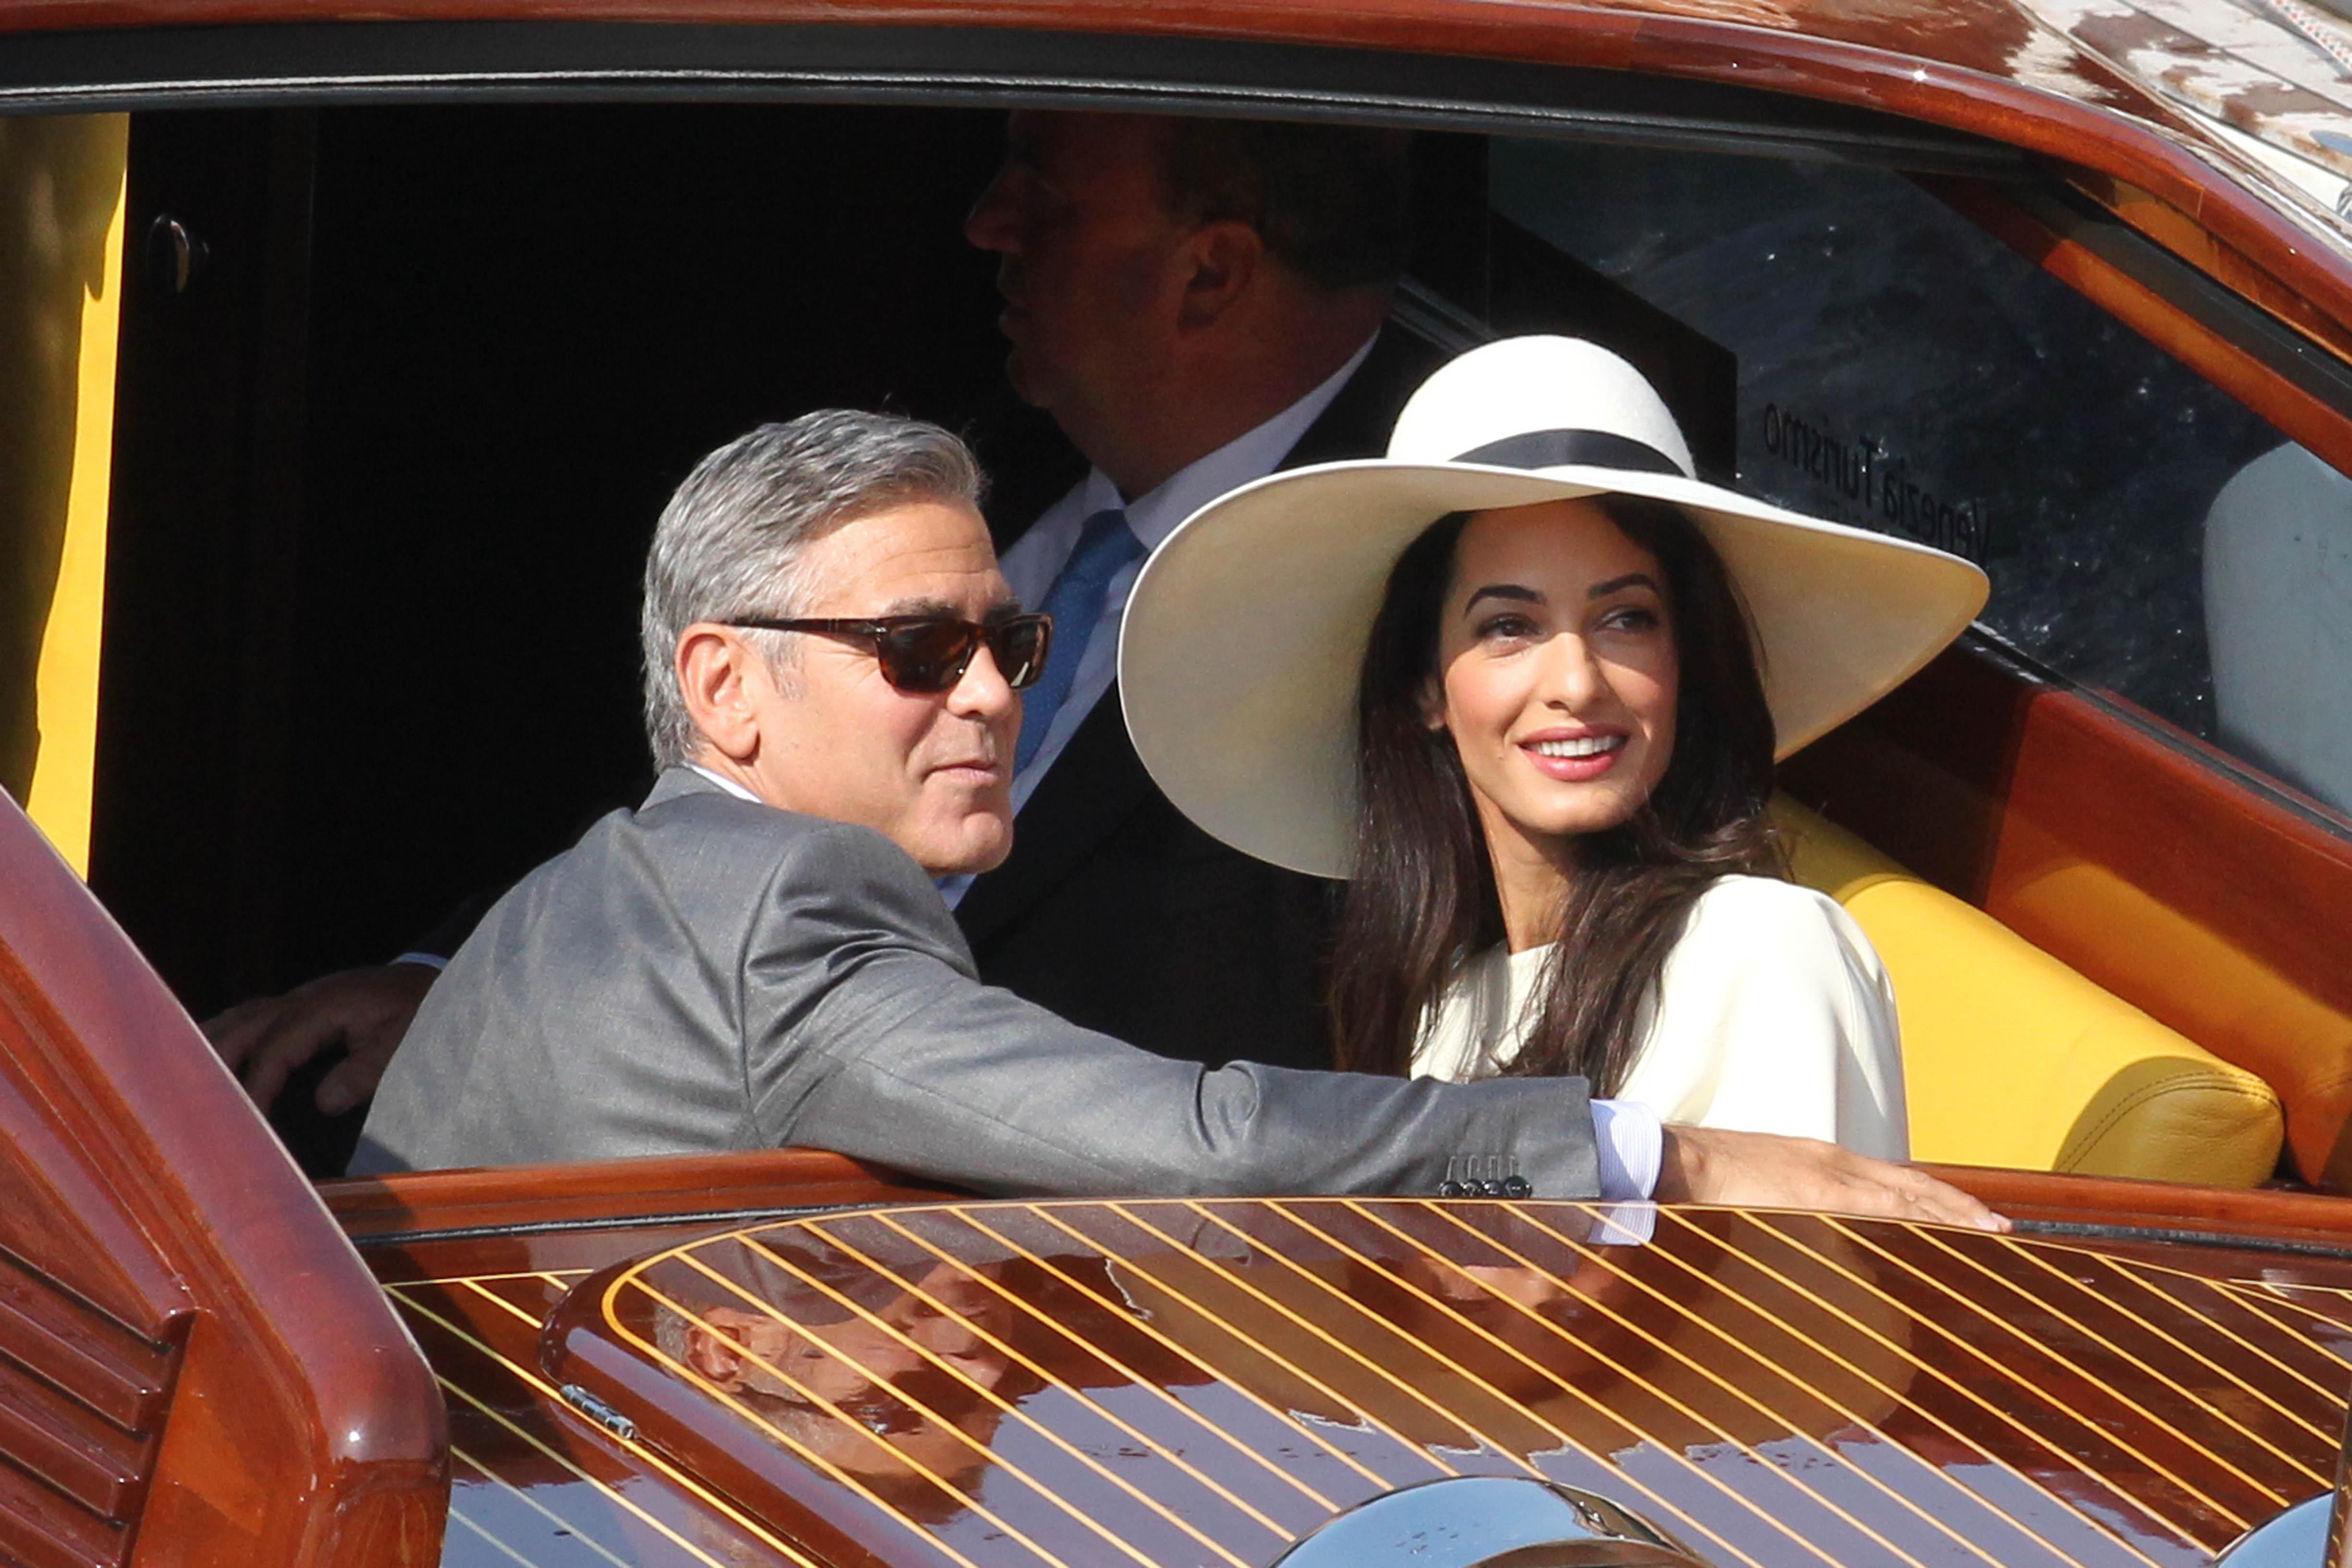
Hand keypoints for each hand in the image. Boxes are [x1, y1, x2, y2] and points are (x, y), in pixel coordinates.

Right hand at [202, 962, 438, 1115]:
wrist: (433, 975)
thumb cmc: (421, 1008)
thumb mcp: (405, 1039)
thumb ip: (366, 1069)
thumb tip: (325, 1102)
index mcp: (325, 1006)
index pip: (276, 1047)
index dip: (257, 1084)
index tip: (244, 1119)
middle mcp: (303, 997)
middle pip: (245, 1024)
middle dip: (214, 1059)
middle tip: (188, 1098)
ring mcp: (300, 997)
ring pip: (243, 1016)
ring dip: (213, 1042)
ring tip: (181, 1076)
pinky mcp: (302, 1003)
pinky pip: (255, 1016)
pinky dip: (230, 1034)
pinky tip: (211, 1055)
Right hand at [1657, 1125, 2007, 1232]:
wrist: (1678, 1159)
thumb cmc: (1708, 1180)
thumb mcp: (1761, 1189)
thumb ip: (1789, 1209)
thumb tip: (1806, 1236)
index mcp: (1819, 1162)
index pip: (1891, 1179)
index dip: (1932, 1196)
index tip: (1966, 1213)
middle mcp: (1833, 1162)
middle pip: (1911, 1182)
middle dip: (1957, 1204)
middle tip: (1999, 1225)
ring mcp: (1827, 1175)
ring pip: (1905, 1191)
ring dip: (1949, 1210)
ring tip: (1987, 1228)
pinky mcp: (1816, 1191)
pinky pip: (1879, 1206)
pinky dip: (1915, 1216)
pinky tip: (1940, 1230)